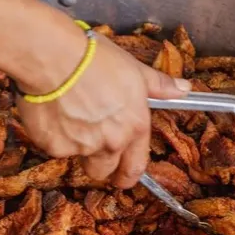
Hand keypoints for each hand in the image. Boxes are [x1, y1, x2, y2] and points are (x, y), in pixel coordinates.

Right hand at [17, 31, 190, 187]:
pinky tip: (50, 112)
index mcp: (134, 127)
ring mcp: (82, 148)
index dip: (127, 175)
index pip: (135, 167)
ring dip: (74, 147)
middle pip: (104, 172)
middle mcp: (111, 143)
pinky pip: (53, 148)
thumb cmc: (94, 59)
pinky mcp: (54, 147)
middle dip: (98, 164)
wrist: (53, 58)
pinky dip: (51, 136)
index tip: (122, 176)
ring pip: (77, 159)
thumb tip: (184, 89)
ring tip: (67, 118)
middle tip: (89, 145)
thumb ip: (158, 86)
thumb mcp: (133, 70)